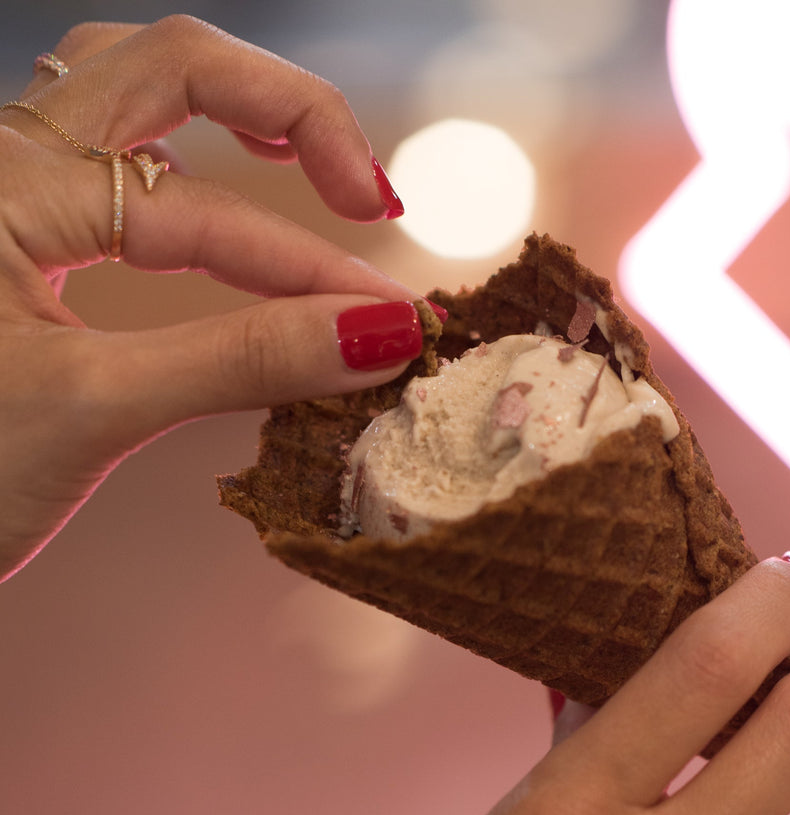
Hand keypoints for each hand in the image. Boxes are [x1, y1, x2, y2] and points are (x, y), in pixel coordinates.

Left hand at [0, 17, 425, 577]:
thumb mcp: (90, 413)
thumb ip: (237, 364)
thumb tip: (376, 337)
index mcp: (5, 182)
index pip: (203, 205)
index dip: (310, 269)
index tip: (392, 330)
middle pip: (164, 66)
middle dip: (282, 115)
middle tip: (366, 196)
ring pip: (120, 97)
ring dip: (217, 114)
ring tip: (302, 162)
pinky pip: (98, 165)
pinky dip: (175, 170)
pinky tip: (209, 200)